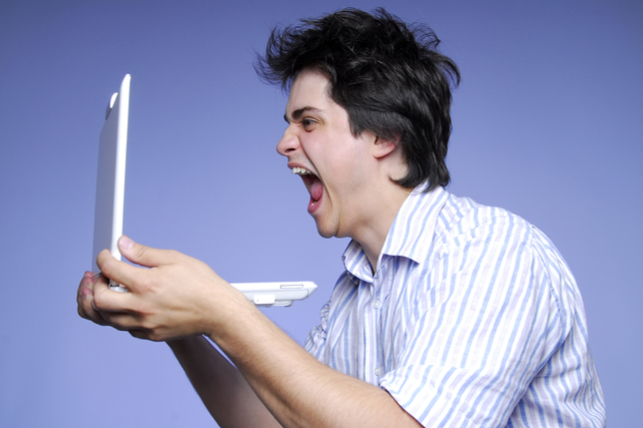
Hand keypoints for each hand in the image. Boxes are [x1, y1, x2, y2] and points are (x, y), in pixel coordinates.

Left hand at [81, 236, 252, 340]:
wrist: (219, 312)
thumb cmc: (201, 284)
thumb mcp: (174, 259)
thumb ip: (143, 253)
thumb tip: (123, 245)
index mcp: (146, 284)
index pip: (110, 269)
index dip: (103, 259)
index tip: (105, 256)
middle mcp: (142, 307)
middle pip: (99, 300)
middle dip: (94, 286)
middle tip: (100, 276)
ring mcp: (145, 324)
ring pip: (107, 319)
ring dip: (102, 304)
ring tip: (107, 291)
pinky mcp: (150, 335)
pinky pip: (124, 328)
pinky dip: (118, 316)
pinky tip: (125, 305)